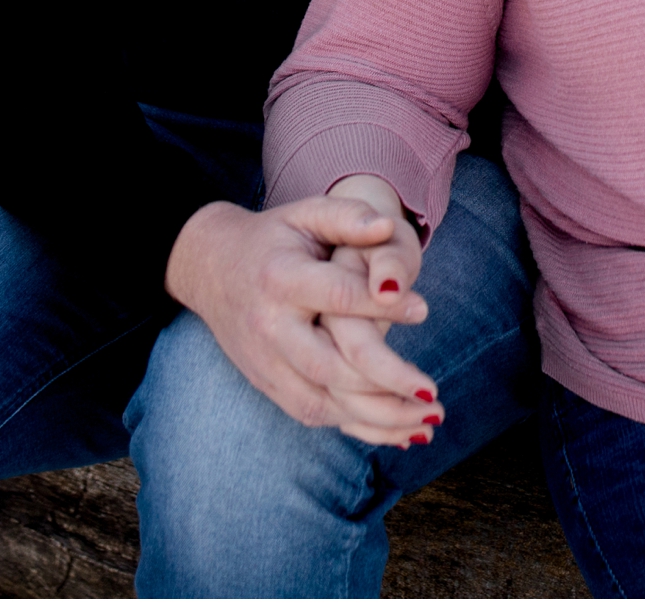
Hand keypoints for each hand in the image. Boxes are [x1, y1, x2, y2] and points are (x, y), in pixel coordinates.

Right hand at [163, 191, 439, 446]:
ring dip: (377, 418)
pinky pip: (311, 414)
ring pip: (321, 402)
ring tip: (427, 422)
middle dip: (384, 383)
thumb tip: (385, 228)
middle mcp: (270, 327)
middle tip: (433, 394)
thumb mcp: (305, 213)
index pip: (337, 296)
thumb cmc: (273, 237)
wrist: (211, 268)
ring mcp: (265, 362)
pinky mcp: (266, 384)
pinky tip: (398, 431)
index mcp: (280, 279)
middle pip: (329, 365)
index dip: (381, 305)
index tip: (424, 310)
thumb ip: (346, 216)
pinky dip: (356, 427)